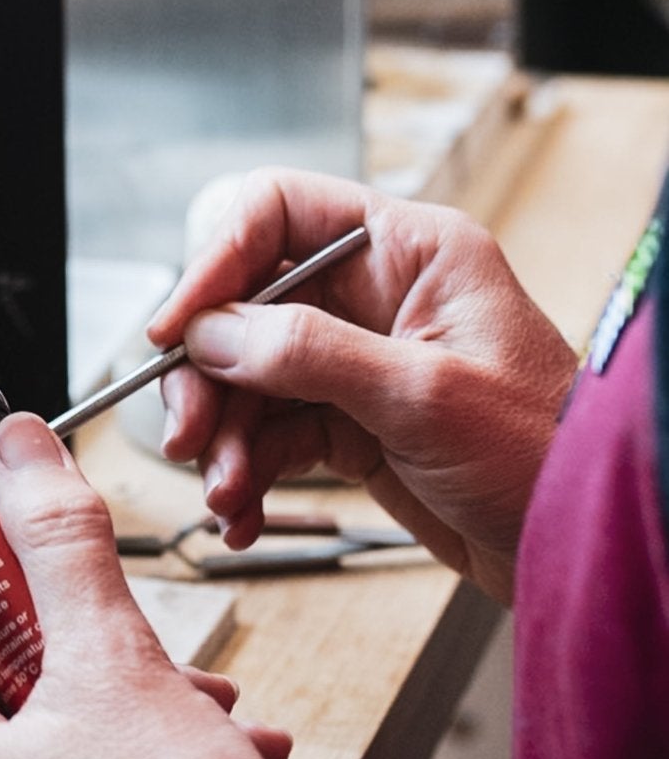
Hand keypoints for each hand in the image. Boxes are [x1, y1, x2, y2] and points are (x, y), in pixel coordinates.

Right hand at [149, 169, 578, 604]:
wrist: (583, 546)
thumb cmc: (547, 455)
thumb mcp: (425, 397)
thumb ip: (311, 356)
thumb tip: (212, 333)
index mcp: (410, 250)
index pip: (278, 212)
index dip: (216, 261)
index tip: (176, 329)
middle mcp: (378, 294)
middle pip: (248, 305)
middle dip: (209, 375)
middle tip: (190, 436)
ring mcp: (362, 360)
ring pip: (250, 378)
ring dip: (225, 439)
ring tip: (225, 495)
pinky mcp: (354, 423)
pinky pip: (271, 434)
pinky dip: (247, 473)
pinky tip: (242, 513)